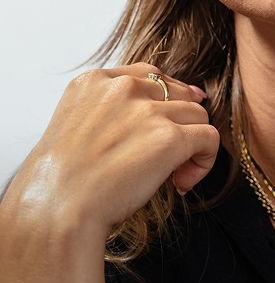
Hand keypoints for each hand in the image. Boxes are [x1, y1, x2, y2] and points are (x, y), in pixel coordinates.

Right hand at [3, 63, 219, 239]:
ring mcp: (148, 110)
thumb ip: (111, 110)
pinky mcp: (169, 137)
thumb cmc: (62, 180)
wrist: (57, 206)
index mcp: (94, 81)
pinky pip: (209, 139)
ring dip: (192, 145)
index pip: (148, 75)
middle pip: (178, 93)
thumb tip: (158, 110)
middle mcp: (123, 87)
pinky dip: (205, 161)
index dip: (165, 100)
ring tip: (174, 175)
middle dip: (179, 123)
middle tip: (166, 157)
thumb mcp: (76, 125)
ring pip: (197, 115)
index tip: (168, 123)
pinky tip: (183, 182)